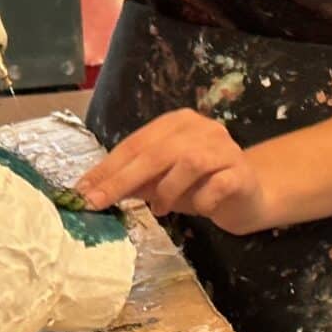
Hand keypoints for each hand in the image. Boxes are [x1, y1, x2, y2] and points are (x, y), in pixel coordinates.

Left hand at [73, 110, 281, 233]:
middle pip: (156, 152)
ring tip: (159, 209)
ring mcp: (225, 148)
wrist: (249, 197)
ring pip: (188, 163)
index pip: (136, 143)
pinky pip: (216, 185)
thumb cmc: (200, 186)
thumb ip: (135, 181)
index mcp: (177, 123)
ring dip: (166, 189)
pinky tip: (198, 209)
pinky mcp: (241, 172)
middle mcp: (202, 128)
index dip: (107, 167)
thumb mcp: (161, 183)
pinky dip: (200, 200)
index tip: (82, 190)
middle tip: (99, 202)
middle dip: (122, 179)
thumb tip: (95, 190)